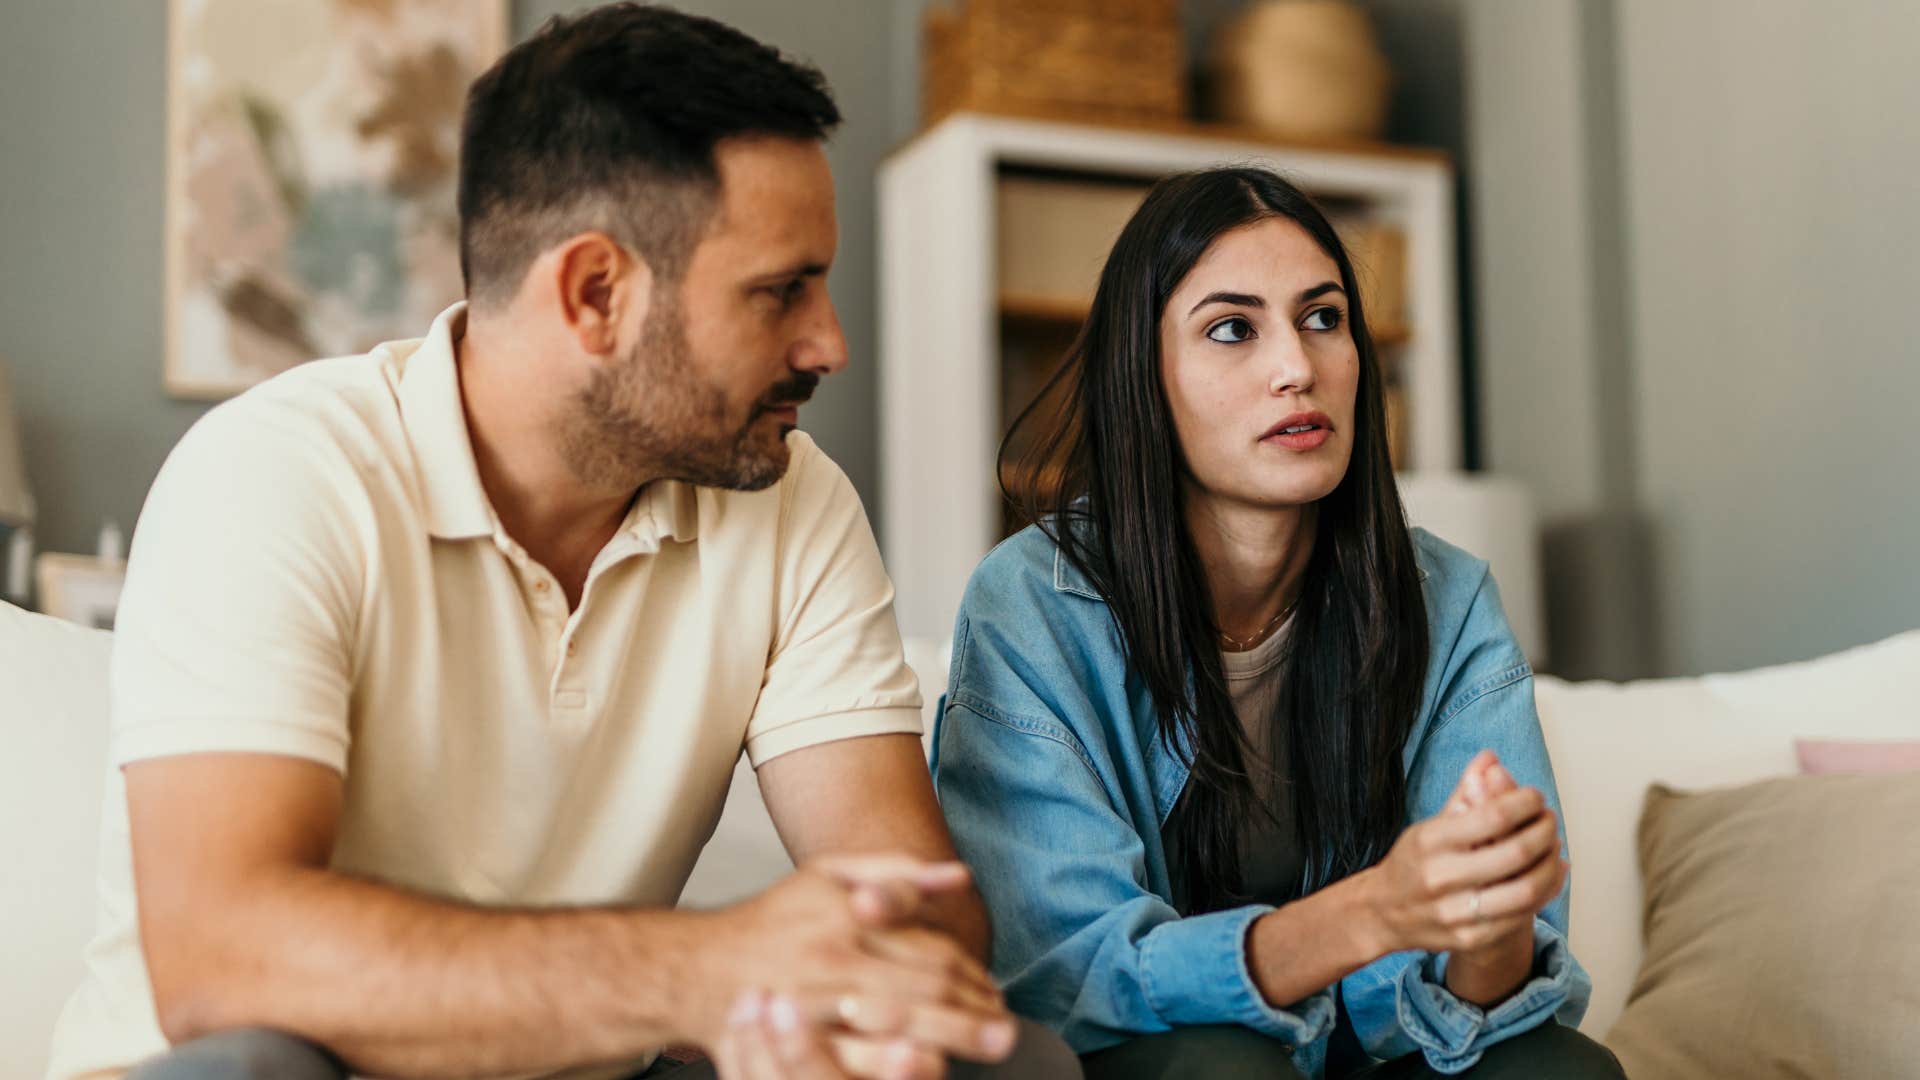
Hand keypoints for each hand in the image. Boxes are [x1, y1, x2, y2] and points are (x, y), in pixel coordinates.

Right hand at [693, 863, 1015, 1077]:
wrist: (695, 969)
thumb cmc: (772, 922)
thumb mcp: (827, 876)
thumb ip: (895, 872)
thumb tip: (960, 875)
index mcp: (847, 918)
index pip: (927, 948)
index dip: (970, 973)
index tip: (995, 992)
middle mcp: (833, 960)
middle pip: (922, 989)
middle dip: (971, 1011)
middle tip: (1006, 1029)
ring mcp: (814, 1007)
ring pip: (895, 1026)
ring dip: (946, 1039)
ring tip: (984, 1049)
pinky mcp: (794, 1044)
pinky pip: (852, 1060)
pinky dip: (891, 1067)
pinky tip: (922, 1067)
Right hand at [1356, 752, 1566, 957]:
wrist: (1383, 913)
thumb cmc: (1413, 862)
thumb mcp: (1430, 824)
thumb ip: (1464, 793)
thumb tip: (1491, 758)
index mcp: (1430, 841)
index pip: (1493, 816)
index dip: (1524, 803)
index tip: (1535, 797)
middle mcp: (1441, 877)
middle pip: (1515, 853)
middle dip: (1544, 832)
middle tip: (1549, 821)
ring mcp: (1456, 912)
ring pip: (1525, 890)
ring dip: (1550, 864)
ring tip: (1554, 847)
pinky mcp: (1469, 938)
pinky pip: (1522, 915)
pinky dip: (1546, 891)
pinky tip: (1551, 873)